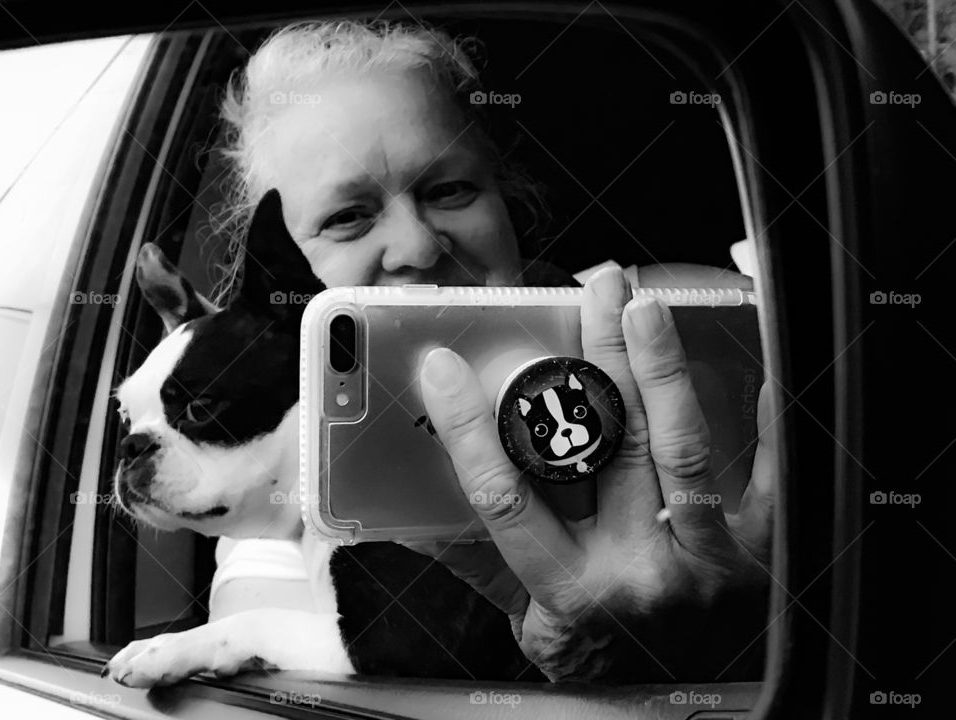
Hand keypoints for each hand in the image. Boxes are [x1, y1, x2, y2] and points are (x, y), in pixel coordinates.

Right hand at [407, 266, 774, 681]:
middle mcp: (635, 568)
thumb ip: (482, 569)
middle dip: (595, 358)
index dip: (469, 428)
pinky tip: (755, 373)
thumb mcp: (531, 627)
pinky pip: (766, 481)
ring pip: (678, 447)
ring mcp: (701, 559)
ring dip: (659, 368)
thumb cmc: (605, 666)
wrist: (685, 713)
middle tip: (591, 293)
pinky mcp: (756, 555)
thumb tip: (417, 519)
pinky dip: (765, 424)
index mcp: (568, 587)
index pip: (505, 496)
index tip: (443, 369)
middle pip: (605, 446)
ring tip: (646, 309)